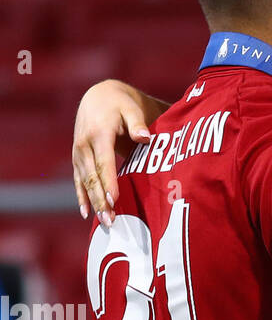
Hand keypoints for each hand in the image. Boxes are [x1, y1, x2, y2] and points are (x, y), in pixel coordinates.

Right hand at [72, 80, 153, 225]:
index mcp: (99, 132)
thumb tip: (144, 137)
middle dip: (101, 199)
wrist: (99, 97)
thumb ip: (137, 123)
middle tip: (111, 220)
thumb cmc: (121, 104)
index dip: (108, 181)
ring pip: (85, 181)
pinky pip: (78, 180)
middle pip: (93, 176)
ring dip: (94, 203)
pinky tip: (86, 213)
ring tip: (105, 222)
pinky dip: (81, 197)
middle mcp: (85, 144)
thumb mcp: (131, 108)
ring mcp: (79, 152)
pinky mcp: (78, 158)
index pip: (104, 161)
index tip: (114, 199)